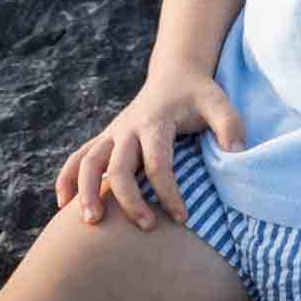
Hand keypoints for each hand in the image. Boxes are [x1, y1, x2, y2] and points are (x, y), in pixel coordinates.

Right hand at [54, 69, 243, 231]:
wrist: (175, 74)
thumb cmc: (198, 95)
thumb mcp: (219, 102)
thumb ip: (231, 125)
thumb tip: (238, 155)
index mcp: (156, 121)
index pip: (157, 162)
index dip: (168, 192)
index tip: (183, 218)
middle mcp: (129, 128)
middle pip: (118, 166)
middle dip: (128, 199)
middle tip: (145, 227)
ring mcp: (113, 133)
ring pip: (89, 162)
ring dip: (86, 191)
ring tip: (90, 222)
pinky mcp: (105, 139)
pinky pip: (78, 158)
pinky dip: (67, 179)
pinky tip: (63, 205)